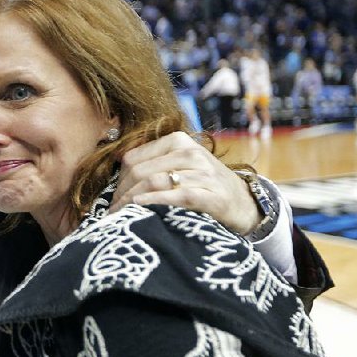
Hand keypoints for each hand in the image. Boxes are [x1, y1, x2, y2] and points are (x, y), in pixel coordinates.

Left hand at [109, 132, 260, 234]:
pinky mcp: (212, 195)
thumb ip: (152, 162)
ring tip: (120, 215)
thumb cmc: (203, 185)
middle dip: (121, 193)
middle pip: (140, 172)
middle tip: (112, 211)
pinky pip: (177, 196)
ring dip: (131, 201)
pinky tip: (140, 207)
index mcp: (177, 141)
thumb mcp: (180, 165)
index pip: (133, 159)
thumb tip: (114, 164)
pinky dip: (155, 201)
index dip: (117, 180)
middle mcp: (190, 152)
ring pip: (154, 182)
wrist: (244, 203)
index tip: (111, 198)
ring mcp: (203, 173)